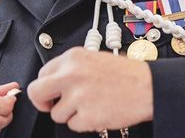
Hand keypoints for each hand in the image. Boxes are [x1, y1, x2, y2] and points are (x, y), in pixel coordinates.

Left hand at [27, 47, 152, 132]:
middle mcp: (71, 74)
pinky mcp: (87, 116)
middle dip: (43, 102)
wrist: (147, 87)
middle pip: (37, 93)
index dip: (46, 86)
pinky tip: (98, 111)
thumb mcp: (93, 58)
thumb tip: (51, 81)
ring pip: (56, 114)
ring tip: (90, 104)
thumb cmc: (124, 74)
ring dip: (70, 114)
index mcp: (72, 57)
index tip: (52, 92)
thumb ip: (70, 68)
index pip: (42, 74)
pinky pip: (73, 126)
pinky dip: (84, 123)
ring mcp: (78, 96)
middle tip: (53, 104)